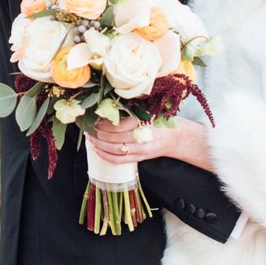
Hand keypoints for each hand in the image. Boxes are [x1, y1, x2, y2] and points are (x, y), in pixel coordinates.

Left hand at [87, 116, 214, 171]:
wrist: (176, 137)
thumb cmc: (160, 120)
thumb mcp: (149, 109)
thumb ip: (131, 108)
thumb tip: (107, 104)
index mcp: (145, 122)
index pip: (118, 125)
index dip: (104, 123)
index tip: (95, 119)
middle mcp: (142, 137)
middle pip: (113, 138)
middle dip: (98, 134)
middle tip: (89, 128)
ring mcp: (141, 150)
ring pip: (114, 150)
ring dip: (98, 144)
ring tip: (90, 138)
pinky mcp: (139, 158)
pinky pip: (118, 160)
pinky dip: (105, 156)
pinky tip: (96, 150)